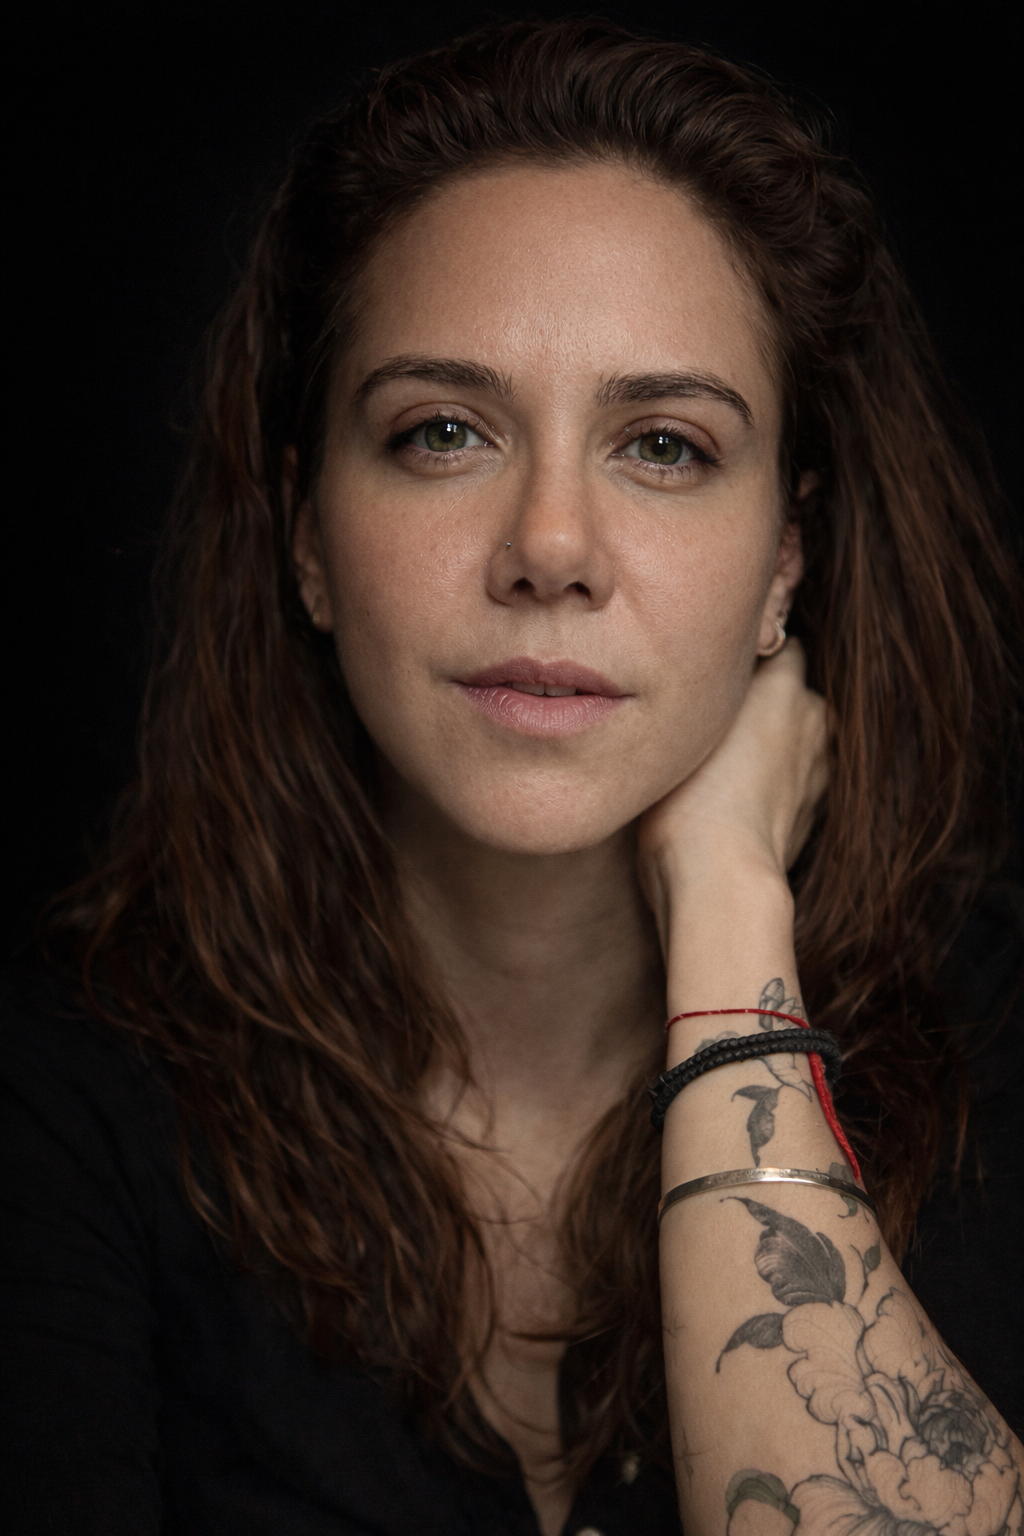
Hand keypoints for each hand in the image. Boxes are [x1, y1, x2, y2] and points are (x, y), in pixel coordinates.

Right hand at [637, 642, 827, 936]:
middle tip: (710, 720)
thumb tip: (703, 676)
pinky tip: (735, 801)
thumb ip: (704, 693)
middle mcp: (814, 718)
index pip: (777, 647)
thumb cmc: (689, 797)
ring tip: (722, 766)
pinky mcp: (814, 812)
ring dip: (769, 744)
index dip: (747, 657)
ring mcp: (820, 768)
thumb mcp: (682, 724)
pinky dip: (773, 785)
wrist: (720, 877)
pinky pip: (792, 781)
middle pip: (788, 692)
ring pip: (793, 738)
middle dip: (761, 701)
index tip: (713, 673)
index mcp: (786, 684)